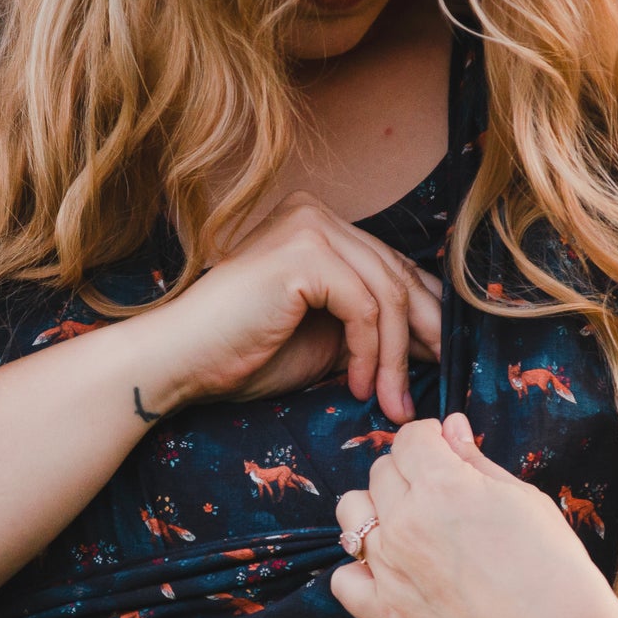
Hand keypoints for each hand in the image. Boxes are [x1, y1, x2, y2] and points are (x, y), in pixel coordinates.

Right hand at [137, 191, 443, 424]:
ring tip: (391, 404)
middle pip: (396, 276)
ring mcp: (308, 227)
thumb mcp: (326, 337)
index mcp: (317, 225)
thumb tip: (436, 339)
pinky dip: (370, 353)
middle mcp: (315, 214)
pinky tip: (358, 385)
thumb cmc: (242, 354)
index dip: (423, 316)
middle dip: (422, 338)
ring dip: (395, 358)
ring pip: (387, 295)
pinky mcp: (304, 252)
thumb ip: (372, 326)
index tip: (438, 364)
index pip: (390, 266)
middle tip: (429, 390)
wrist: (180, 361)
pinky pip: (365, 308)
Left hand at [328, 411, 617, 617]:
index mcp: (442, 485)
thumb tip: (449, 427)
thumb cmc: (554, 567)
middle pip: (380, 473)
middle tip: (439, 495)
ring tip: (409, 528)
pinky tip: (390, 571)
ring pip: (352, 516)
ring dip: (376, 512)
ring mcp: (390, 569)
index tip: (443, 451)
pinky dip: (359, 571)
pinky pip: (344, 579)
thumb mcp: (524, 498)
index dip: (429, 440)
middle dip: (407, 473)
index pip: (408, 438)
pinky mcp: (386, 613)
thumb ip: (475, 460)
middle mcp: (406, 522)